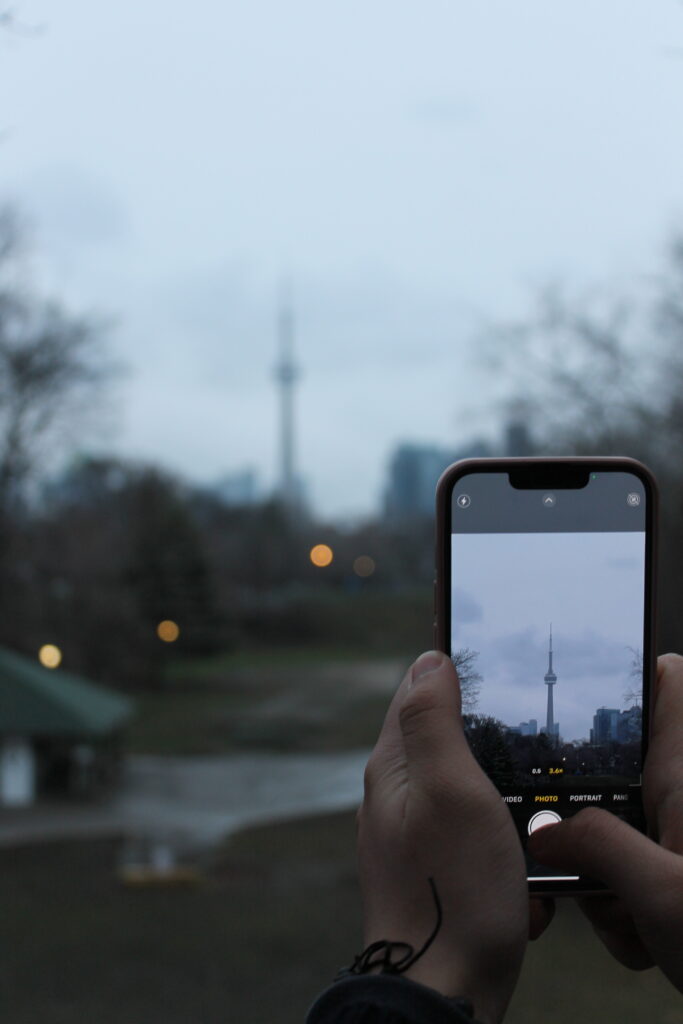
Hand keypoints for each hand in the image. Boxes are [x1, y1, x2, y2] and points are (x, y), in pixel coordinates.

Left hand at [357, 651, 527, 1023]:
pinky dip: (495, 844)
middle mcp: (391, 796)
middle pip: (440, 741)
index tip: (491, 678)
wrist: (442, 986)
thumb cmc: (450, 886)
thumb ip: (433, 719)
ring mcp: (407, 835)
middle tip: (510, 764)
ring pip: (461, 791)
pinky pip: (469, 837)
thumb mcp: (450, 787)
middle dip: (482, 744)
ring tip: (509, 829)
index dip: (451, 676)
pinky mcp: (430, 868)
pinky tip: (508, 868)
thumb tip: (427, 658)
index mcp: (390, 766)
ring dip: (495, 801)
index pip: (413, 693)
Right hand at [527, 653, 682, 991]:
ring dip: (606, 880)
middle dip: (588, 816)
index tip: (576, 689)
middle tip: (586, 859)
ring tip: (629, 921)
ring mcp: (678, 837)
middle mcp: (682, 795)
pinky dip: (628, 912)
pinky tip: (647, 942)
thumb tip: (543, 833)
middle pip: (615, 770)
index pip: (665, 681)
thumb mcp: (663, 893)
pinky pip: (632, 875)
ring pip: (616, 833)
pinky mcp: (675, 875)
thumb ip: (596, 849)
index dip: (627, 669)